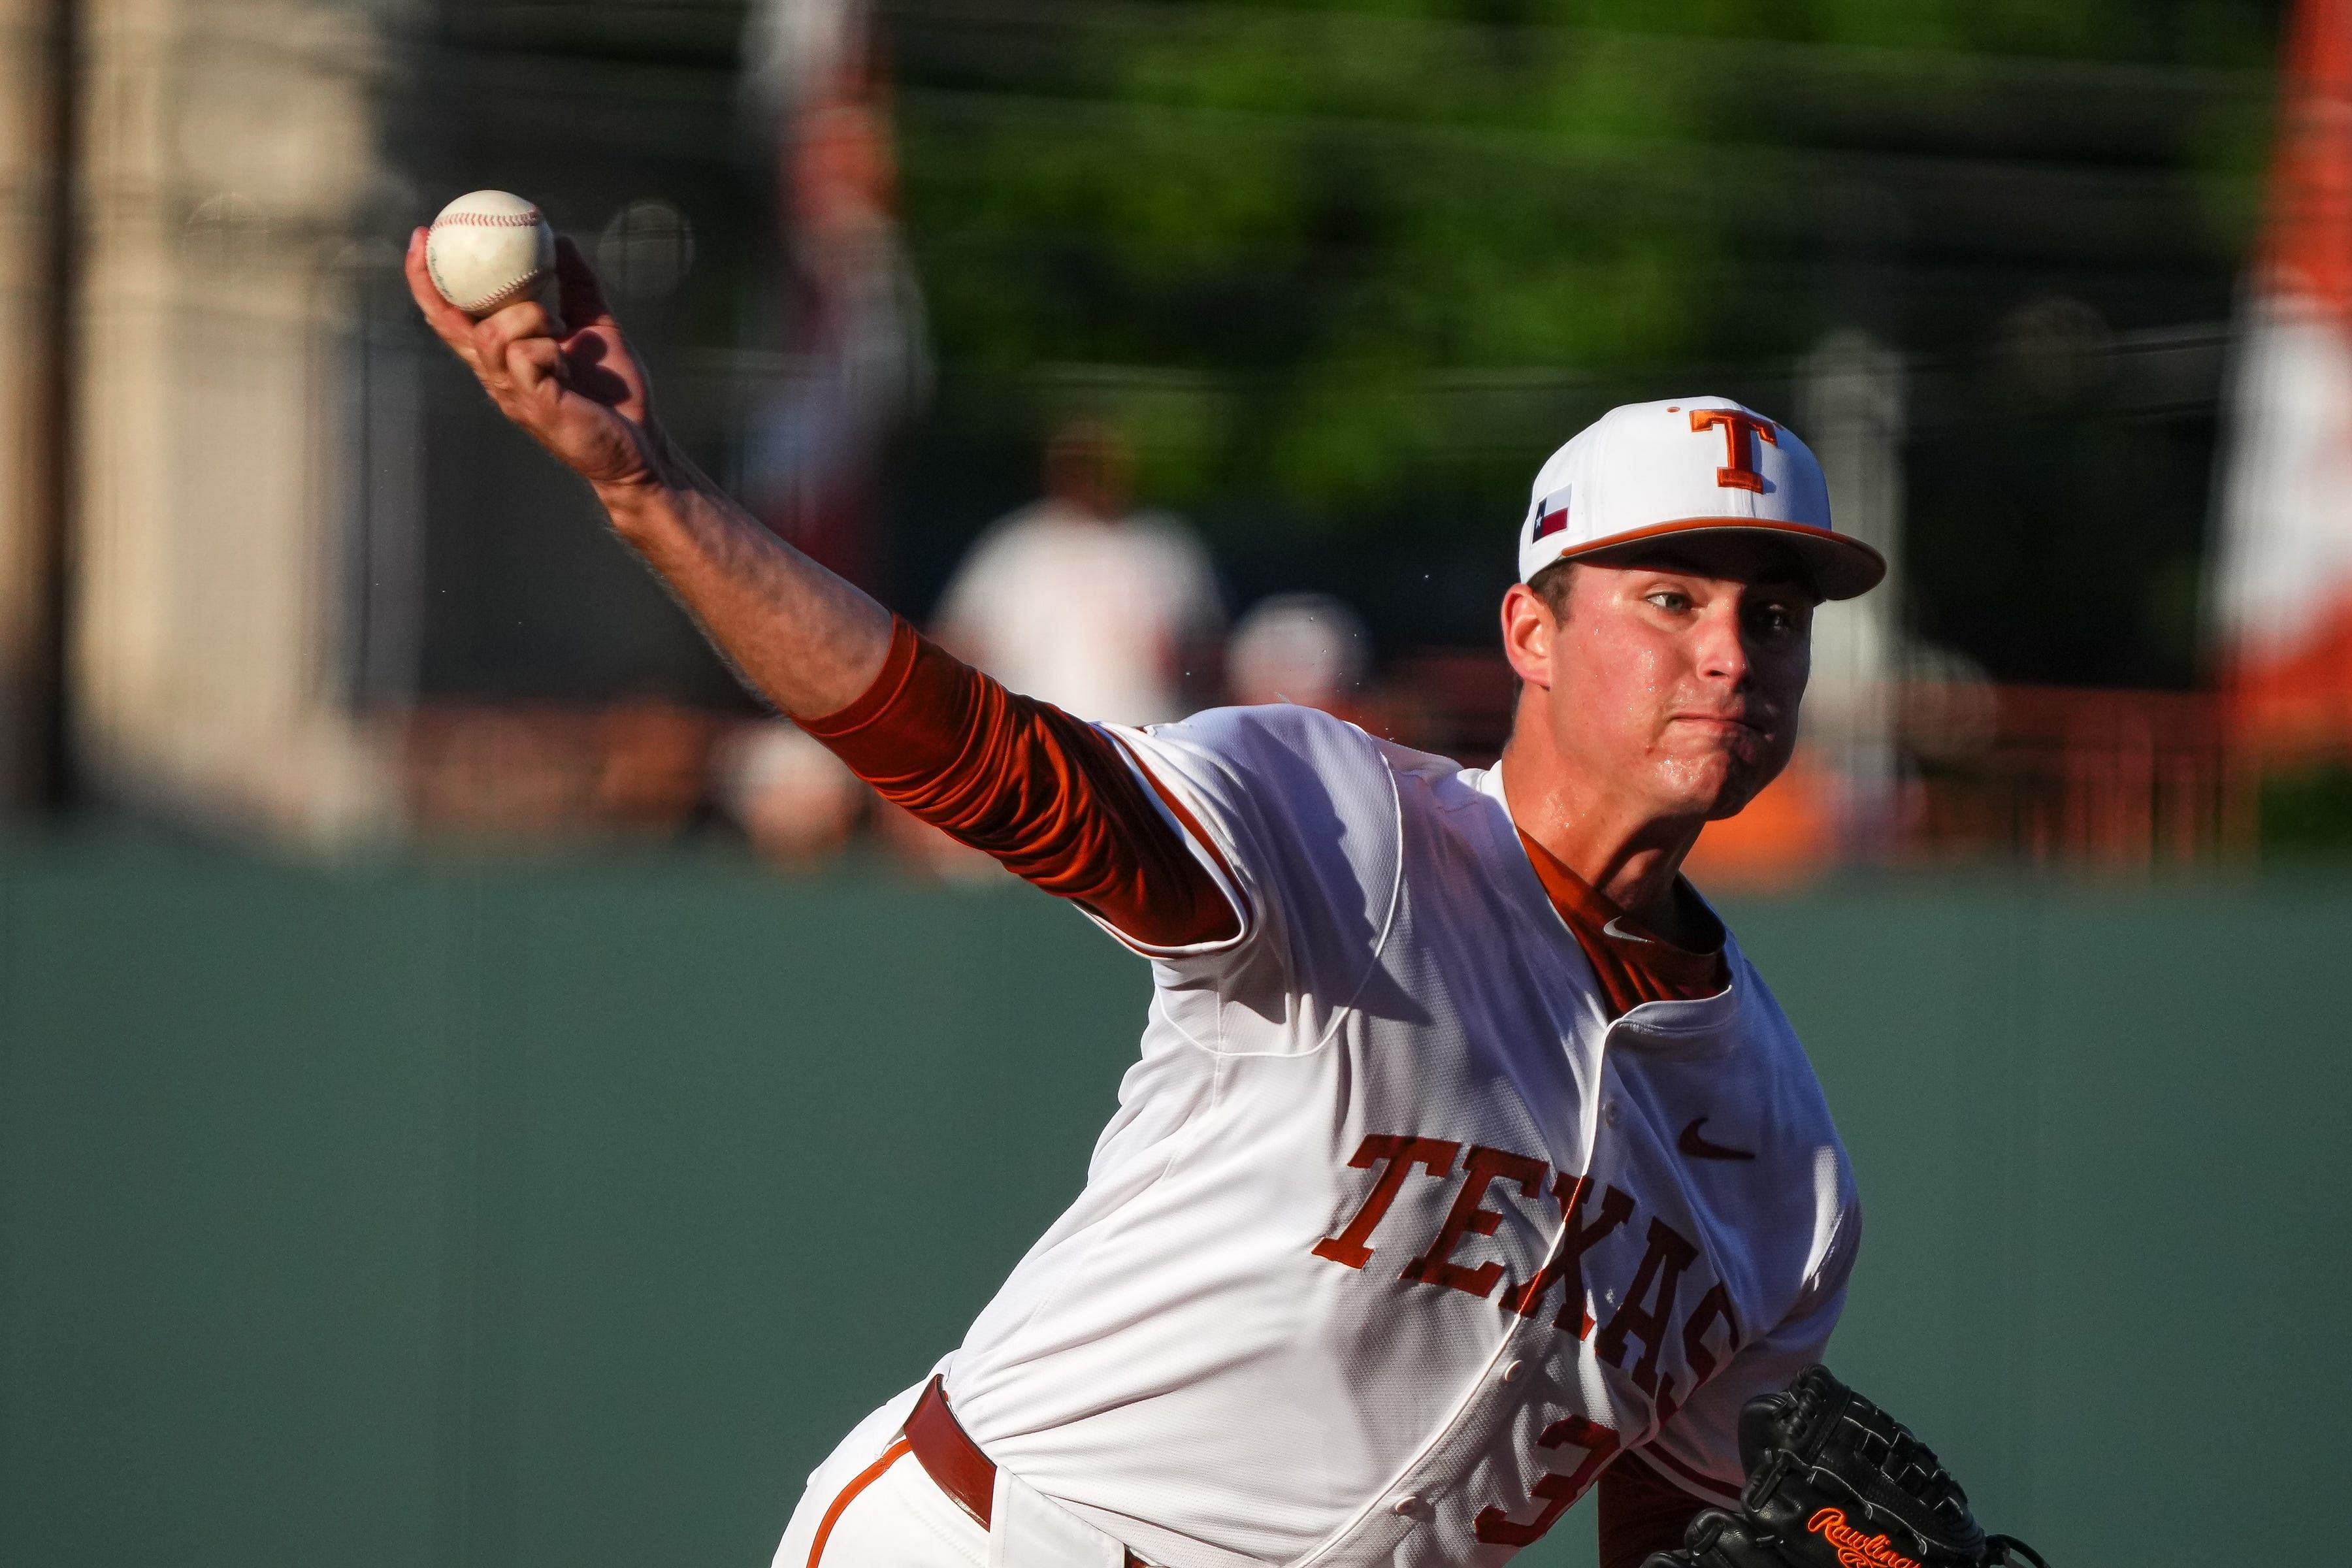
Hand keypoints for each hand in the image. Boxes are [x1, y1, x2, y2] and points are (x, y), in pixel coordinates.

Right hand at [404, 228, 668, 493]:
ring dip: (525, 316)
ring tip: (557, 326)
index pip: (452, 315)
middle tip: (430, 242)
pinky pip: (525, 357)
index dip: (428, 279)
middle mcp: (497, 375)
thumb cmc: (615, 392)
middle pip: (447, 325)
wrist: (643, 444)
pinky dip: (548, 346)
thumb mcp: (595, 324)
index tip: (423, 236)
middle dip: (431, 282)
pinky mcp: (535, 406)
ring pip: (491, 336)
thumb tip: (559, 239)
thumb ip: (576, 284)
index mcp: (504, 355)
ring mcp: (512, 392)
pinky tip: (569, 359)